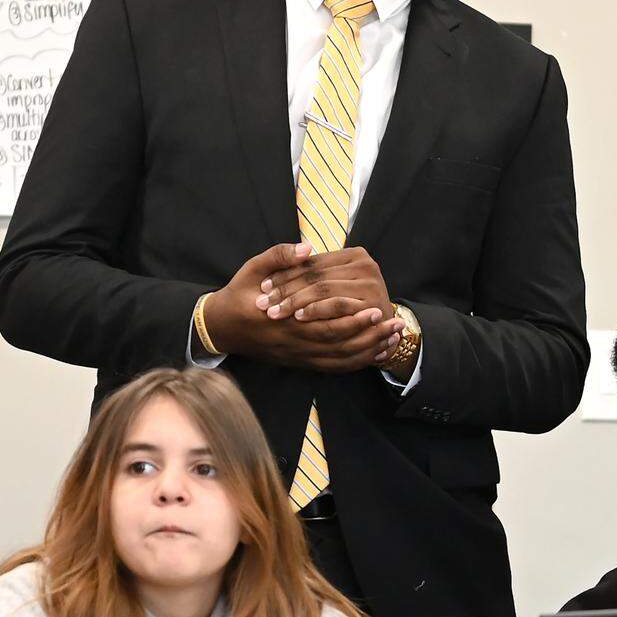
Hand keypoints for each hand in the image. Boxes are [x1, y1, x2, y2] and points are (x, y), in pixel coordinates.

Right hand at [203, 243, 400, 371]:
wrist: (221, 328)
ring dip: (368, 351)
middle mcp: (293, 342)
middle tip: (394, 323)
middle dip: (369, 336)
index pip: (324, 323)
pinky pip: (332, 368)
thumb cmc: (239, 295)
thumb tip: (307, 248)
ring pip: (338, 360)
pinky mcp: (300, 362)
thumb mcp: (252, 269)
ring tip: (392, 339)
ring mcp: (297, 355)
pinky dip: (355, 363)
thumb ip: (280, 256)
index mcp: (283, 319)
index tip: (375, 307)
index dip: (351, 318)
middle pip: (339, 345)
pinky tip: (373, 354)